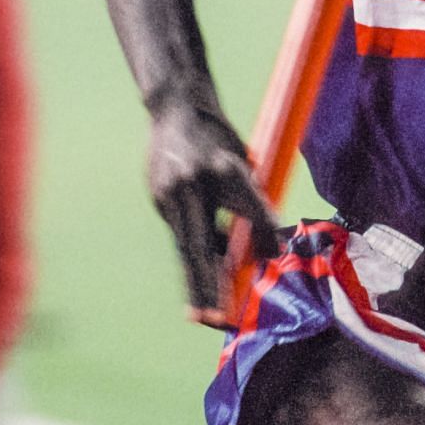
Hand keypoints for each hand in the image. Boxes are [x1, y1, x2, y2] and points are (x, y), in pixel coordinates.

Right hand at [146, 99, 278, 310]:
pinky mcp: (158, 197)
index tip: (263, 269)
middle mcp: (193, 183)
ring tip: (203, 312)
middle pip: (199, 245)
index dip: (256, 239)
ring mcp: (169, 192)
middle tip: (213, 317)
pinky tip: (202, 274)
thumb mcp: (243, 165)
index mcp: (223, 168)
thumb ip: (252, 206)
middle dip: (206, 284)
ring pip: (186, 244)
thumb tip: (267, 250)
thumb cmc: (220, 139)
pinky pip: (181, 232)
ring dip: (196, 278)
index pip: (246, 209)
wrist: (177, 108)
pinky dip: (194, 253)